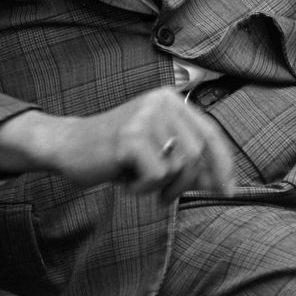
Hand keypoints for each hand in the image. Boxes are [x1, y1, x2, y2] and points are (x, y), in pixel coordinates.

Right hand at [0, 86, 235, 204]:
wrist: (69, 145)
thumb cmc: (115, 151)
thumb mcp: (155, 144)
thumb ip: (186, 154)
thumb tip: (223, 183)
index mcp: (170, 99)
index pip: (210, 133)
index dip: (222, 165)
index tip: (226, 190)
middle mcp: (160, 102)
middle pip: (197, 154)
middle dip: (186, 183)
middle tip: (165, 196)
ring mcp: (144, 117)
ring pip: (179, 166)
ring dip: (162, 187)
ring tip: (140, 182)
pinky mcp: (130, 137)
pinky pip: (156, 176)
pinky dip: (142, 188)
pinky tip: (124, 180)